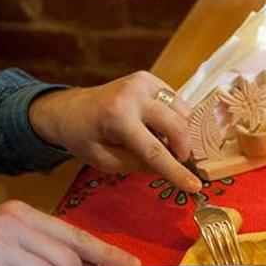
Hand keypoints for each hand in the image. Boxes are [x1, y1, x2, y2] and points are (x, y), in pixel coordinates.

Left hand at [28, 71, 200, 192]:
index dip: (176, 171)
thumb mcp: (105, 161)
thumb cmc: (84, 138)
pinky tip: (158, 125)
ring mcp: (143, 82)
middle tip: (177, 161)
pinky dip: (175, 118)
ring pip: (182, 112)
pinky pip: (177, 102)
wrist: (70, 108)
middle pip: (176, 126)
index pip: (155, 150)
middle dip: (183, 149)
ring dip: (179, 132)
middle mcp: (133, 94)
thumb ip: (139, 165)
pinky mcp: (149, 78)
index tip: (195, 186)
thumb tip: (171, 166)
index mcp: (117, 117)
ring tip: (161, 141)